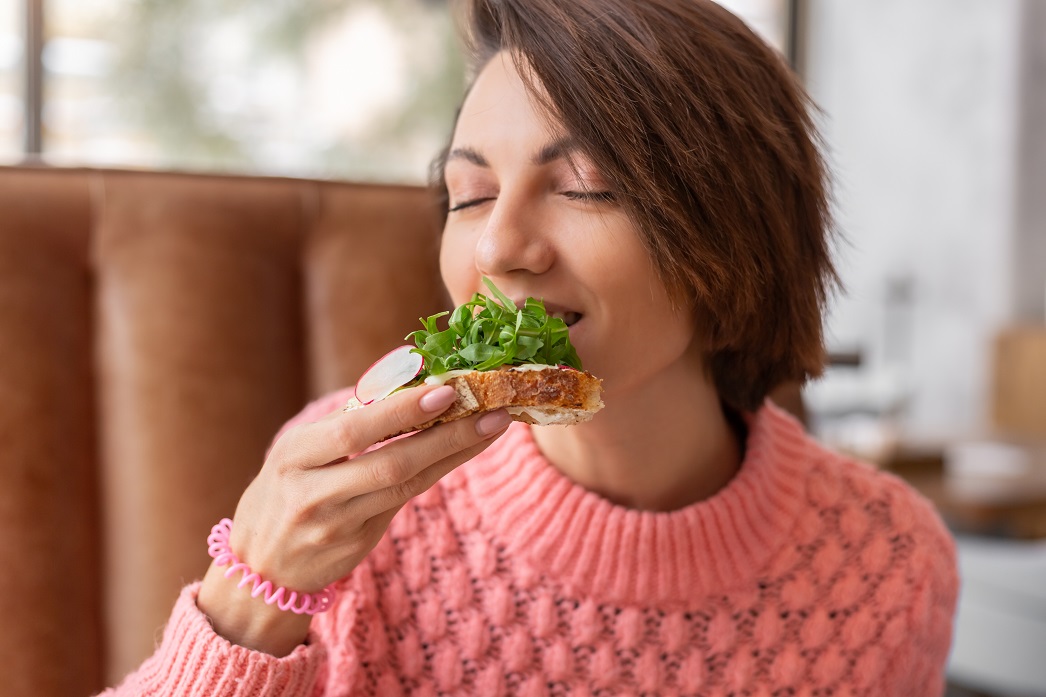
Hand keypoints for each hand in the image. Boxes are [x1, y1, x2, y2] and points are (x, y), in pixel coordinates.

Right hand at [197, 384, 510, 654]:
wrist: (260, 569)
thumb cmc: (286, 489)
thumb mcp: (297, 452)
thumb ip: (346, 421)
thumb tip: (407, 376)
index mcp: (293, 455)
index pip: (352, 432)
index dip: (400, 411)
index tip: (445, 389)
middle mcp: (312, 492)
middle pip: (388, 462)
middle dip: (443, 435)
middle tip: (488, 408)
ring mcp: (337, 525)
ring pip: (406, 485)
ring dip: (454, 452)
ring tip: (492, 425)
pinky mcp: (358, 544)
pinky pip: (406, 500)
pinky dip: (439, 470)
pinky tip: (466, 449)